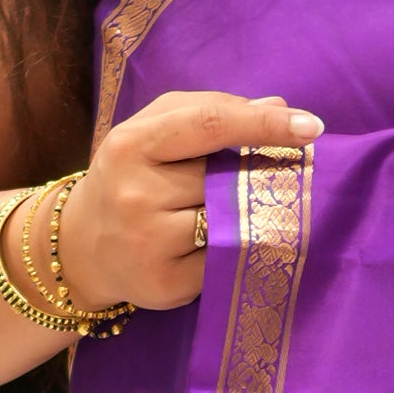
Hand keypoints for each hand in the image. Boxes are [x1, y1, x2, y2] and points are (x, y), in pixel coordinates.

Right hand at [52, 91, 319, 316]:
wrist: (81, 248)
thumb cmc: (131, 177)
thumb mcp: (155, 131)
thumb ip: (212, 111)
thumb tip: (279, 107)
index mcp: (132, 144)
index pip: (210, 126)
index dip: (265, 125)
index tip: (311, 128)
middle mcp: (135, 194)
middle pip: (227, 178)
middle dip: (255, 176)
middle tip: (268, 176)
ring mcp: (148, 244)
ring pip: (232, 222)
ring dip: (248, 215)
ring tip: (234, 211)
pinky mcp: (166, 285)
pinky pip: (226, 261)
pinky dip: (234, 250)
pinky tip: (216, 245)